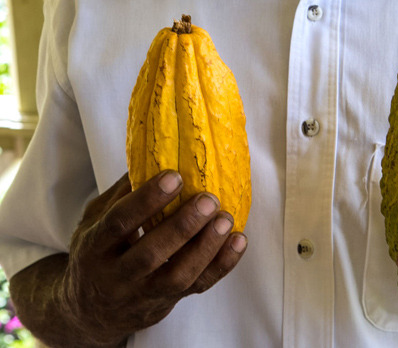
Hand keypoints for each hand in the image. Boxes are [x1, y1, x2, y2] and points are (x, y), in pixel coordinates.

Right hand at [63, 171, 246, 345]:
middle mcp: (116, 275)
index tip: (174, 176)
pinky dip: (222, 265)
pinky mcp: (168, 302)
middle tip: (208, 199)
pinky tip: (238, 241)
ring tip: (225, 219)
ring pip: (177, 276)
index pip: (119, 223)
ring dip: (206, 247)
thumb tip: (154, 153)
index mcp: (94, 247)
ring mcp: (143, 293)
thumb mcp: (95, 221)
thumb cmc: (97, 253)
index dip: (147, 200)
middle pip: (150, 254)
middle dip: (183, 226)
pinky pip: (198, 287)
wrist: (92, 312)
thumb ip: (121, 192)